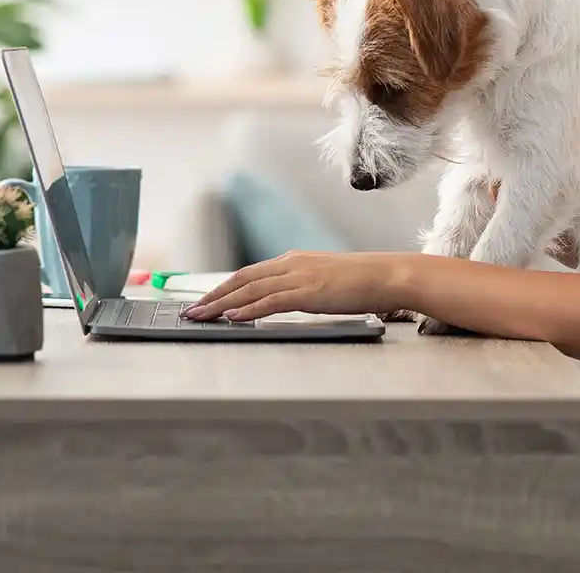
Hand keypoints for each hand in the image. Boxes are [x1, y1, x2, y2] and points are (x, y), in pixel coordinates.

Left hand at [183, 251, 414, 321]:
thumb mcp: (325, 279)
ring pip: (250, 289)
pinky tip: (232, 318)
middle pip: (241, 279)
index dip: (223, 287)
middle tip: (192, 311)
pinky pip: (271, 301)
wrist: (388, 275)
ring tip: (201, 317)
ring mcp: (299, 277)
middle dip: (212, 296)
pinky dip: (248, 309)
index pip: (249, 273)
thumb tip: (285, 299)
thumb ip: (302, 286)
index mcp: (294, 260)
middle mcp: (291, 264)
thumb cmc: (363, 281)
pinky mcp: (309, 292)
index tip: (205, 301)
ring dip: (221, 304)